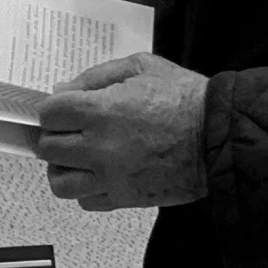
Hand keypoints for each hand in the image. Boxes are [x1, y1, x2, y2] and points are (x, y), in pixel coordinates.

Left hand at [32, 52, 208, 212]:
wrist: (220, 137)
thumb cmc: (185, 97)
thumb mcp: (142, 66)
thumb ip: (97, 76)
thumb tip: (63, 90)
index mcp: (102, 111)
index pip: (49, 114)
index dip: (53, 109)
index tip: (63, 109)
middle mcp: (100, 147)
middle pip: (48, 148)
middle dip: (55, 135)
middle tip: (70, 130)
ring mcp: (111, 177)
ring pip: (60, 182)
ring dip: (63, 167)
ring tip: (78, 156)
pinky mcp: (125, 199)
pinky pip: (86, 201)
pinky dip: (86, 189)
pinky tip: (98, 173)